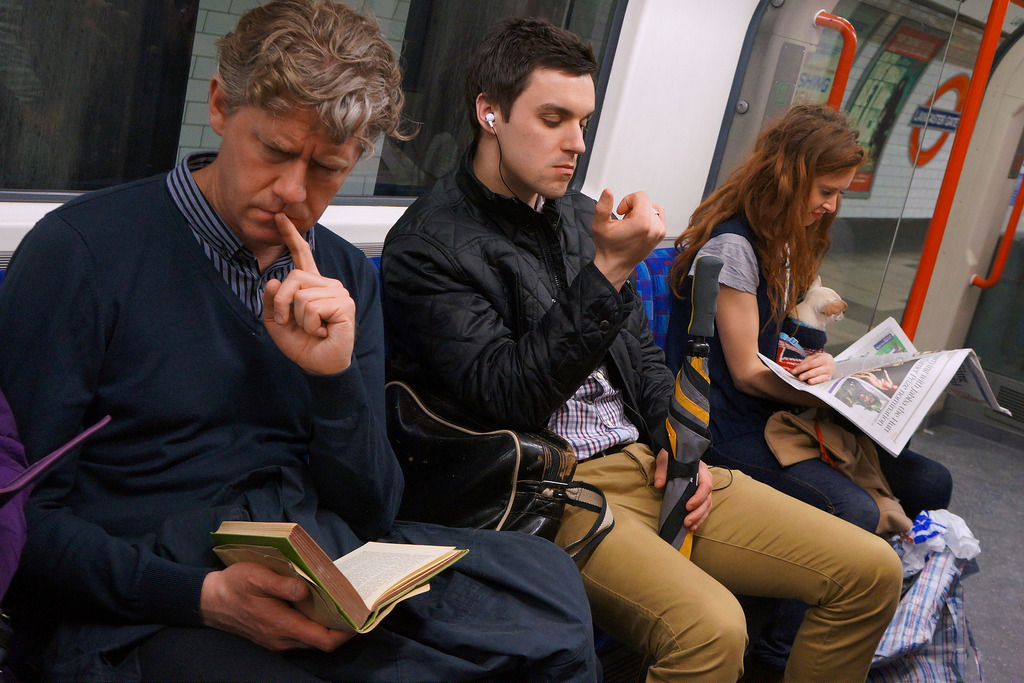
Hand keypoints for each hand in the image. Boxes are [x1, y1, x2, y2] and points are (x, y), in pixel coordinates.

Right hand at [200, 562, 352, 651]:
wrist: (209, 601)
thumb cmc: (234, 585)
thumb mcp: (257, 577)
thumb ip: (282, 585)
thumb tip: (306, 590)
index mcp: (282, 625)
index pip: (323, 640)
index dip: (345, 633)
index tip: (359, 618)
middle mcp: (282, 639)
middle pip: (320, 642)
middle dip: (340, 628)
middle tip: (352, 606)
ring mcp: (276, 640)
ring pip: (310, 640)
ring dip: (326, 627)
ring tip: (338, 604)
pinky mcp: (272, 636)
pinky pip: (299, 636)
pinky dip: (312, 626)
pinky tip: (316, 607)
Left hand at [262, 213, 355, 374]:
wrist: (319, 365)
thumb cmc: (303, 344)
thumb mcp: (277, 322)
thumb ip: (272, 301)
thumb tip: (274, 281)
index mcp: (311, 285)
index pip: (302, 255)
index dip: (291, 236)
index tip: (280, 217)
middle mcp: (327, 284)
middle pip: (294, 276)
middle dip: (283, 303)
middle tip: (291, 322)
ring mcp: (338, 293)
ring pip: (301, 295)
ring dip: (300, 319)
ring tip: (313, 329)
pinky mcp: (345, 305)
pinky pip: (312, 307)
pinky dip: (311, 324)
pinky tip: (322, 331)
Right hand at [591, 190, 664, 289]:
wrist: (616, 264)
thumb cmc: (609, 247)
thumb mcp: (600, 225)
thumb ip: (602, 206)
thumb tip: (608, 192)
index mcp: (642, 223)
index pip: (640, 196)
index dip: (627, 201)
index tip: (621, 213)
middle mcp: (655, 227)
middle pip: (645, 201)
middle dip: (633, 207)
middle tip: (625, 222)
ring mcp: (660, 231)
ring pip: (652, 206)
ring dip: (640, 212)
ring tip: (631, 225)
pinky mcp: (661, 233)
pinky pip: (658, 214)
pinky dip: (648, 216)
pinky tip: (638, 226)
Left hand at [653, 452, 711, 530]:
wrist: (674, 454)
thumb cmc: (672, 456)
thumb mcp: (665, 459)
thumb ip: (662, 470)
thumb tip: (659, 484)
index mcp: (701, 470)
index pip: (705, 485)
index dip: (698, 497)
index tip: (687, 506)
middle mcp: (707, 479)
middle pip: (707, 499)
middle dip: (698, 512)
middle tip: (687, 522)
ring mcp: (705, 488)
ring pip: (707, 505)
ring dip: (699, 518)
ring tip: (690, 527)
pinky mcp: (701, 495)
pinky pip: (704, 508)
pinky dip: (700, 518)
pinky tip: (693, 526)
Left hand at [791, 351, 835, 384]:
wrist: (831, 362)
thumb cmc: (819, 360)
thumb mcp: (813, 358)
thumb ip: (804, 363)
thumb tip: (795, 369)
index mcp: (823, 358)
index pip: (810, 364)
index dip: (801, 368)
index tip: (793, 371)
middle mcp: (827, 366)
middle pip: (815, 371)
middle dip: (807, 375)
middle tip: (799, 377)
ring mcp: (828, 374)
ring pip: (820, 378)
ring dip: (813, 380)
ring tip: (808, 382)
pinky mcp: (828, 380)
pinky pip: (822, 382)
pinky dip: (816, 383)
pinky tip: (811, 384)